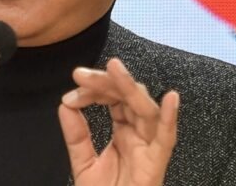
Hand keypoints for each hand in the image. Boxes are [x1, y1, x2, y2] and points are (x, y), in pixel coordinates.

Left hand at [58, 58, 179, 185]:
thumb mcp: (83, 163)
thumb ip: (76, 134)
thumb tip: (65, 103)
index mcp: (123, 133)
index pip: (112, 100)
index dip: (95, 89)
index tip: (73, 87)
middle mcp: (139, 136)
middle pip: (128, 99)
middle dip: (107, 82)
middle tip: (82, 73)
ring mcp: (149, 148)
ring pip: (145, 111)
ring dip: (129, 88)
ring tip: (114, 70)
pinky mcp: (156, 165)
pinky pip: (167, 139)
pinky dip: (170, 119)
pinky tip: (170, 98)